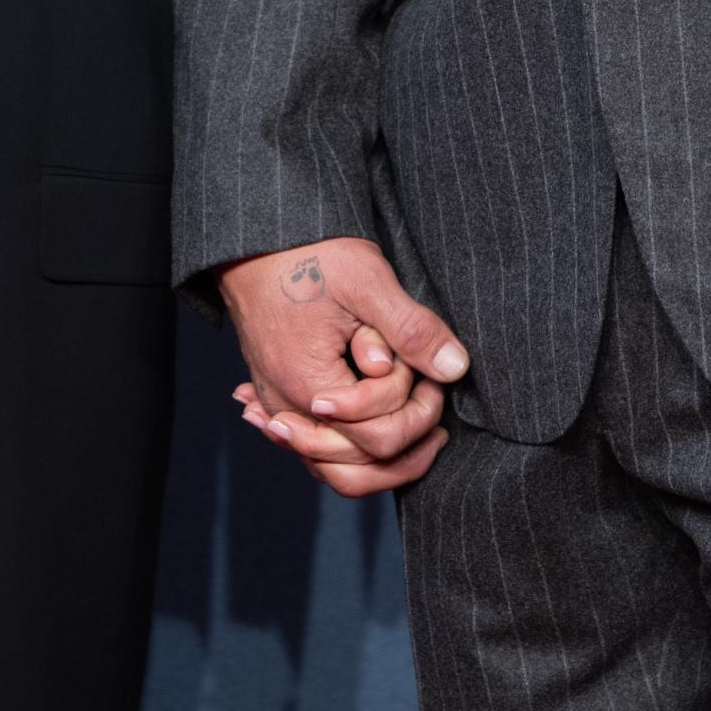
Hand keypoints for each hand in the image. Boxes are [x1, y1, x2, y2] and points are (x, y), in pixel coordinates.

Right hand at [220, 235, 468, 497]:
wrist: (255, 240)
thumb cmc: (308, 253)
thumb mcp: (367, 281)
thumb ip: (411, 330)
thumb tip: (455, 368)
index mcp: (308, 386)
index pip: (378, 437)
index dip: (417, 409)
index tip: (433, 372)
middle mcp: (287, 409)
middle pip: (356, 470)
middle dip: (406, 440)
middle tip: (432, 399)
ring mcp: (278, 408)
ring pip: (333, 470)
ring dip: (380, 456)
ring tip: (418, 425)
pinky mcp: (278, 399)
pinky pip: (314, 450)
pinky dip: (348, 448)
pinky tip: (378, 424)